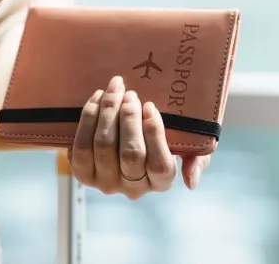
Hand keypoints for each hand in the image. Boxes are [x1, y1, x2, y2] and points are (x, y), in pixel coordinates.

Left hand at [69, 76, 211, 199]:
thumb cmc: (163, 137)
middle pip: (130, 153)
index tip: (150, 106)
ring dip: (108, 113)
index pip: (160, 165)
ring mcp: (105, 182)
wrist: (127, 131)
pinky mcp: (82, 173)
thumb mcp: (189, 147)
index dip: (154, 134)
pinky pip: (81, 146)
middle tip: (131, 94)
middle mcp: (133, 188)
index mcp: (160, 182)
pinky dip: (89, 118)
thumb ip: (197, 160)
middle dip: (129, 118)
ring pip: (104, 147)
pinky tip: (97, 99)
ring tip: (115, 90)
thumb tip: (191, 181)